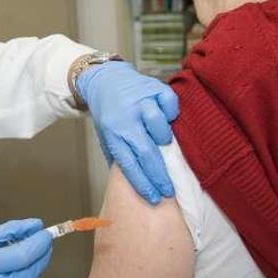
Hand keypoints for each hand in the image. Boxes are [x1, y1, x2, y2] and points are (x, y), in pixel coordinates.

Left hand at [78, 61, 178, 203]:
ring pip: (159, 124)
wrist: (105, 78)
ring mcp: (141, 100)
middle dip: (159, 175)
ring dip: (164, 138)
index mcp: (112, 132)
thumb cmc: (109, 114)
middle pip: (146, 152)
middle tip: (170, 190)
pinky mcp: (155, 87)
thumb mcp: (106, 136)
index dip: (143, 183)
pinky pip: (170, 103)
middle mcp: (126, 117)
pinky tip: (168, 118)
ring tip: (164, 143)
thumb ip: (119, 156)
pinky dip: (172, 112)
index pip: (128, 164)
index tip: (155, 198)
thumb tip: (136, 185)